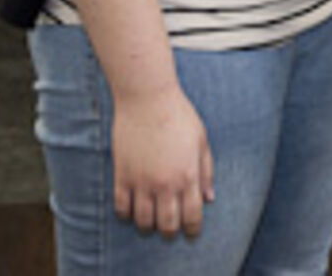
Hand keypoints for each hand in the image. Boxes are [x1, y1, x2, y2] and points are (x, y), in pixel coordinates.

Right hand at [112, 89, 215, 235]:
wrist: (147, 98)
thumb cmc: (178, 115)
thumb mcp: (201, 140)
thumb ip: (206, 171)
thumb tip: (209, 198)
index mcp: (188, 175)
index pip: (192, 216)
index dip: (193, 229)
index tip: (192, 232)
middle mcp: (165, 183)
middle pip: (167, 224)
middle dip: (171, 233)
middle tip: (171, 231)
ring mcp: (141, 181)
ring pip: (143, 221)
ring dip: (148, 226)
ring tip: (152, 222)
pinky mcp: (122, 175)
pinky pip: (121, 208)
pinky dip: (126, 215)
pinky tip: (132, 210)